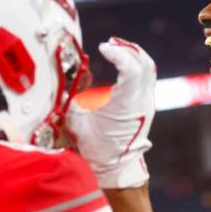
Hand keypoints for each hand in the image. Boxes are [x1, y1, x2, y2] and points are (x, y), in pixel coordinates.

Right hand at [67, 37, 156, 187]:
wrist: (117, 168)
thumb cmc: (97, 149)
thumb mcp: (78, 124)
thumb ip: (71, 102)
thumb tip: (61, 86)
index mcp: (126, 106)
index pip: (132, 70)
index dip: (118, 53)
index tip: (103, 47)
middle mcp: (141, 103)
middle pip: (144, 64)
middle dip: (128, 49)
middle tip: (111, 43)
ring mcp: (147, 103)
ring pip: (149, 69)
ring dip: (134, 54)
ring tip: (117, 48)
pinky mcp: (147, 105)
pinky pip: (147, 77)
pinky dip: (137, 65)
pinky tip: (123, 62)